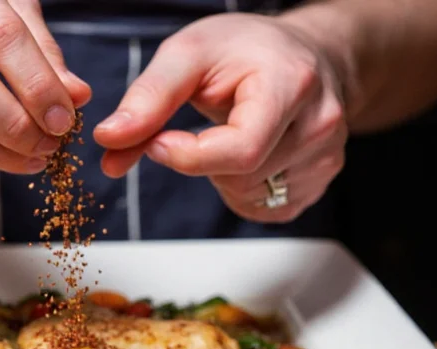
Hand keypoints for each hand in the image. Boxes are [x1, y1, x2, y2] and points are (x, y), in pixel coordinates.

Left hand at [93, 14, 345, 222]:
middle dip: (202, 161)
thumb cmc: (246, 51)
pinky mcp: (320, 181)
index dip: (188, 157)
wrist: (300, 55)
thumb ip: (148, 98)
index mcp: (291, 84)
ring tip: (228, 134)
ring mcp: (325, 156)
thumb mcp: (189, 54)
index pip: (240, 150)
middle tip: (196, 129)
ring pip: (250, 197)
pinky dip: (241, 190)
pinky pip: (265, 209)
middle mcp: (319, 123)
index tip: (157, 143)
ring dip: (220, 176)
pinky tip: (245, 157)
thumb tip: (110, 140)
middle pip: (241, 177)